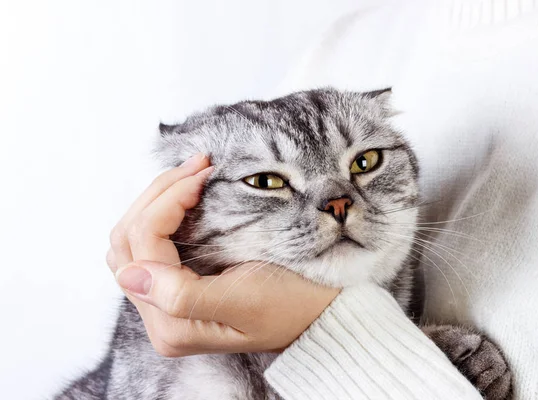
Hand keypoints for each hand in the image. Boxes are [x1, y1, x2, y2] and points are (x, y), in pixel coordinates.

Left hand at [106, 154, 339, 356]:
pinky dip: (162, 214)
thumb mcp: (243, 302)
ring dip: (155, 201)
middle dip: (158, 194)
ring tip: (191, 175)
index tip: (204, 174)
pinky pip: (150, 245)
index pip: (144, 245)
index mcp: (172, 325)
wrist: (320, 313)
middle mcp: (160, 318)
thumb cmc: (293, 306)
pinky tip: (185, 195)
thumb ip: (180, 296)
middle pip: (127, 241)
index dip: (167, 201)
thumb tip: (130, 274)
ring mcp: (165, 303)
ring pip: (132, 240)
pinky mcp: (176, 288)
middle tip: (197, 165)